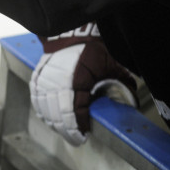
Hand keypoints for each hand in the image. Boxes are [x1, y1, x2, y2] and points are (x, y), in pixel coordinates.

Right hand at [29, 23, 136, 145]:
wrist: (70, 30)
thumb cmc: (91, 47)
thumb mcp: (110, 63)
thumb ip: (121, 79)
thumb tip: (133, 97)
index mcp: (77, 83)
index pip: (76, 113)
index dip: (79, 127)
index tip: (84, 135)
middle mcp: (58, 84)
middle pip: (59, 115)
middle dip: (67, 130)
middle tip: (75, 139)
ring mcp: (45, 81)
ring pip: (45, 109)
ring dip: (53, 122)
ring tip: (62, 131)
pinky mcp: (38, 77)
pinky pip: (37, 98)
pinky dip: (41, 110)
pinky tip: (47, 117)